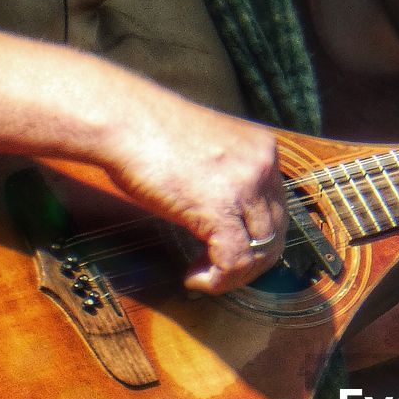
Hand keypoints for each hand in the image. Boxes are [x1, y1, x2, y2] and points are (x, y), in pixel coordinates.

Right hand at [104, 93, 288, 293]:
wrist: (122, 120)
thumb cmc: (151, 135)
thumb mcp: (209, 156)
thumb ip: (230, 184)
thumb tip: (233, 228)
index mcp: (264, 150)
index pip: (276, 210)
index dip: (255, 240)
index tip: (228, 251)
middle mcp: (264, 166)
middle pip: (275, 233)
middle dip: (248, 262)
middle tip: (217, 271)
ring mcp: (246, 187)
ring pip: (260, 252)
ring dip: (232, 275)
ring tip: (202, 274)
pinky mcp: (221, 209)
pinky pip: (234, 261)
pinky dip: (217, 279)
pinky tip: (194, 276)